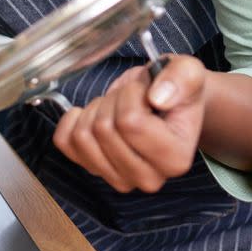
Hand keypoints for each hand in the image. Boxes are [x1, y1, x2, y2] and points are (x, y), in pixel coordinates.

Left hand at [51, 55, 208, 193]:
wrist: (165, 102)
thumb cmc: (176, 90)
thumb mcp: (187, 72)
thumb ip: (181, 78)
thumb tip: (158, 98)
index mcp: (175, 160)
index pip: (130, 122)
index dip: (130, 95)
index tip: (144, 92)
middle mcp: (148, 178)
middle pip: (103, 129)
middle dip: (112, 102)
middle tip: (130, 100)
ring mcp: (119, 178)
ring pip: (82, 136)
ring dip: (95, 110)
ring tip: (116, 108)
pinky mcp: (92, 169)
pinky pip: (64, 141)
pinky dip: (73, 120)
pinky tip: (94, 115)